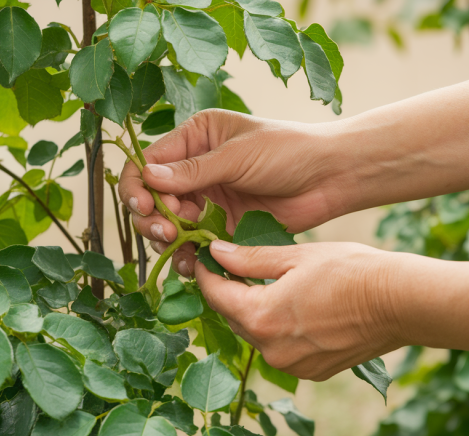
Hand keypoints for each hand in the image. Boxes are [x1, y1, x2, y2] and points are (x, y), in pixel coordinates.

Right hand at [118, 109, 344, 275]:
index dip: (139, 186)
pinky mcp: (220, 227)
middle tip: (168, 231)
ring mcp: (206, 200)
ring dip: (166, 239)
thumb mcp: (238, 155)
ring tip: (179, 245)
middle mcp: (194, 170)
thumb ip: (193, 170)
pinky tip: (190, 263)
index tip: (146, 207)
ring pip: (168, 225)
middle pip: (151, 198)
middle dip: (152, 217)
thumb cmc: (288, 151)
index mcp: (194, 139)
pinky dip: (187, 255)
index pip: (148, 163)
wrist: (330, 177)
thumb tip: (148, 177)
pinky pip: (193, 244)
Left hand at [195, 240, 403, 380]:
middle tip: (231, 268)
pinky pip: (279, 350)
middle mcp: (270, 348)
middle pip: (233, 317)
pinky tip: (291, 309)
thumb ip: (250, 259)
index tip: (204, 259)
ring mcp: (291, 365)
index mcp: (261, 316)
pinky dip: (276, 330)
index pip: (215, 295)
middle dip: (228, 293)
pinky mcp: (310, 372)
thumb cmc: (352, 272)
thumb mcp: (295, 256)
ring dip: (252, 313)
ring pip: (255, 335)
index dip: (206, 275)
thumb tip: (215, 252)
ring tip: (263, 287)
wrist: (403, 304)